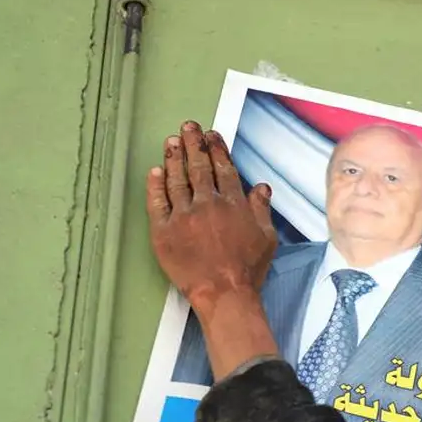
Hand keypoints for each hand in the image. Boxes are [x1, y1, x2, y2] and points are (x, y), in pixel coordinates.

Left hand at [145, 121, 276, 310]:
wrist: (225, 293)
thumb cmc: (247, 270)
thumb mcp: (266, 238)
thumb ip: (261, 209)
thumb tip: (261, 189)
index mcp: (233, 204)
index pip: (223, 168)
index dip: (216, 149)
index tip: (211, 135)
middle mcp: (207, 204)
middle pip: (198, 167)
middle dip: (193, 144)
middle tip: (188, 128)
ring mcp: (184, 217)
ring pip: (177, 180)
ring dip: (174, 158)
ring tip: (171, 142)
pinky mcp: (164, 232)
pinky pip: (157, 202)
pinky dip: (155, 185)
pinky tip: (154, 172)